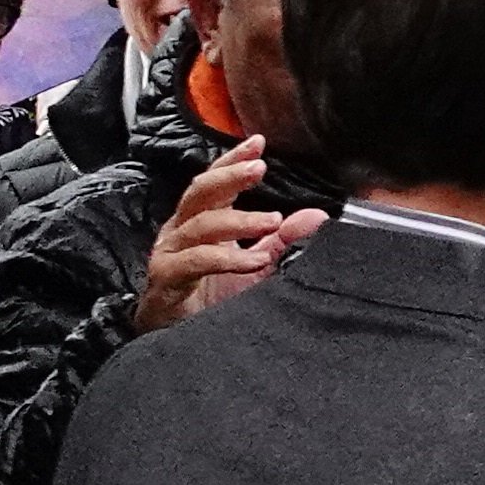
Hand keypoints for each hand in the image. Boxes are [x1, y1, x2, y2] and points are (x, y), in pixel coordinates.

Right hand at [135, 141, 320, 332]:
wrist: (177, 342)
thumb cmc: (212, 301)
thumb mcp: (255, 266)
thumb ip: (282, 240)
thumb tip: (317, 215)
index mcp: (201, 222)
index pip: (215, 182)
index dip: (233, 161)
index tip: (258, 142)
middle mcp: (182, 231)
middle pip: (200, 193)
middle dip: (230, 176)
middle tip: (260, 168)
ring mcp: (170, 253)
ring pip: (200, 225)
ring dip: (239, 220)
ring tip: (272, 221)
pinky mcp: (166, 279)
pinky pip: (196, 262)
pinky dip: (227, 258)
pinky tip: (255, 260)